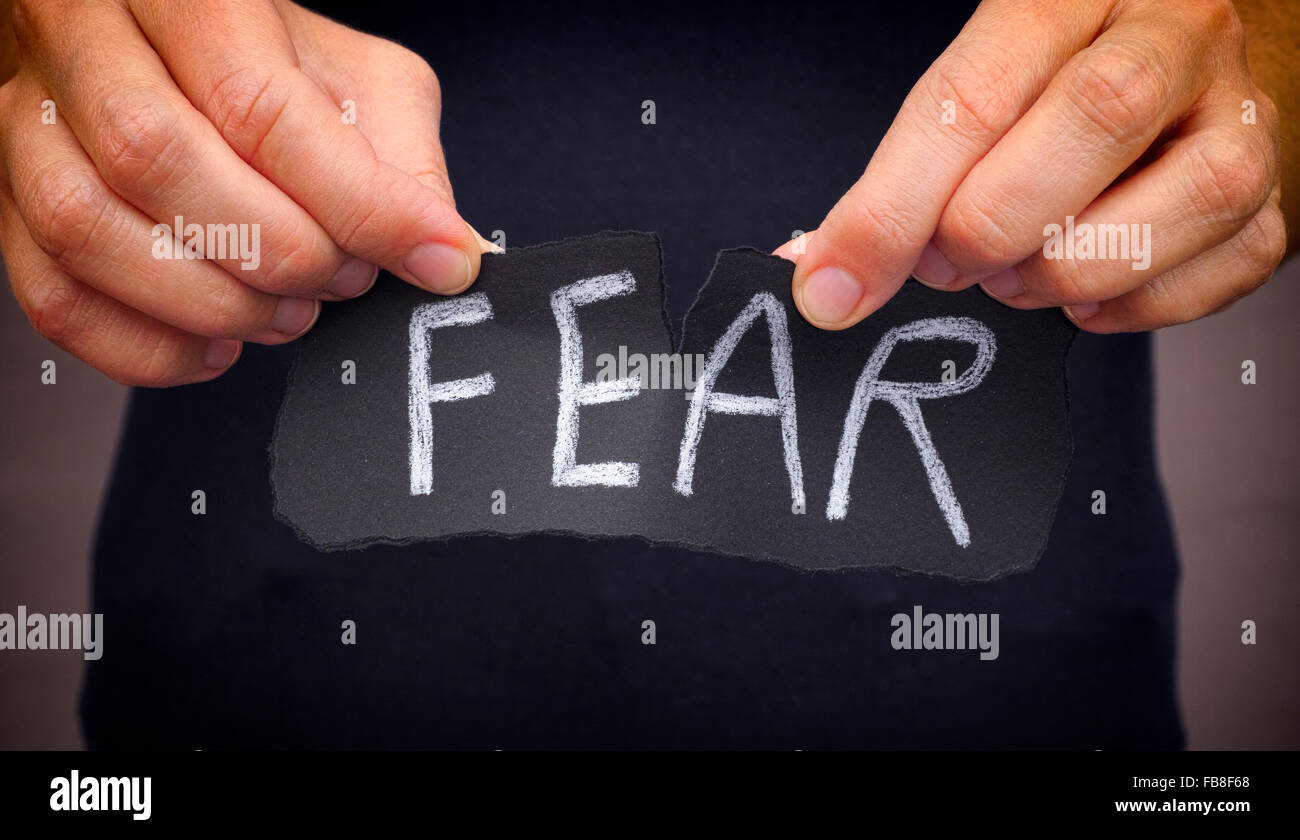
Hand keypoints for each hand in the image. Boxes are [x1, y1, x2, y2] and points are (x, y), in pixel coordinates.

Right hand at [0, 0, 486, 385]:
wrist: (170, 51)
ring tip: (288, 313)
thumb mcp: (359, 79)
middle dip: (277, 249)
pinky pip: (52, 297)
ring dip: (213, 301)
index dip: (357, 201)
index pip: (259, 104)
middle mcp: (85, 43)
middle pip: (156, 159)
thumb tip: (444, 250)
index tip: (432, 255)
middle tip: (341, 279)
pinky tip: (218, 343)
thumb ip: (402, 156)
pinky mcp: (9, 205)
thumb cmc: (270, 64)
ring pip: (88, 230)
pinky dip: (148, 347)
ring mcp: (28, 122)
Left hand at [779, 0, 1286, 332]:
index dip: (893, 206)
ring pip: (1175, 200)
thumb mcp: (972, 93)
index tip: (834, 281)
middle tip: (950, 259)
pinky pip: (1211, 274)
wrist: (1173, 73)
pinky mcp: (1270, 199)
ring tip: (1016, 270)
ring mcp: (1239, 114)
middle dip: (989, 224)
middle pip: (1096, 119)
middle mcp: (1174, 34)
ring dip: (1061, 272)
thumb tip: (827, 277)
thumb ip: (900, 178)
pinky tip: (1086, 286)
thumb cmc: (1054, 84)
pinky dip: (1127, 307)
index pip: (977, 94)